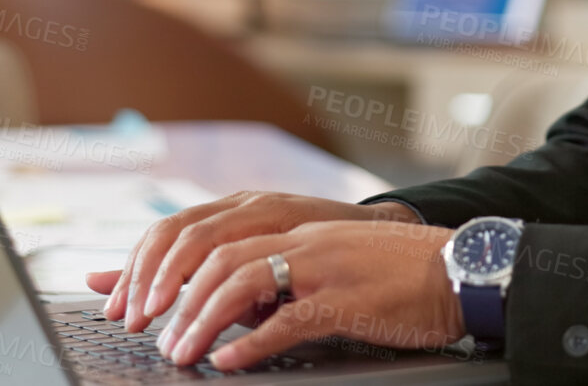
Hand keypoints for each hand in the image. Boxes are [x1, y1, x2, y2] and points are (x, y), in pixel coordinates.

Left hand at [153, 219, 463, 368]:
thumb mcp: (329, 263)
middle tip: (146, 331)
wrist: (458, 268)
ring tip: (179, 352)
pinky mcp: (347, 299)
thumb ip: (282, 277)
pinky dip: (250, 343)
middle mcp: (301, 236)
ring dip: (200, 320)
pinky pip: (288, 320)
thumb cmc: (396, 272)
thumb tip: (231, 313)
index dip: (161, 263)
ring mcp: (324, 265)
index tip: (128, 298)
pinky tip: (229, 362)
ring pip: (242, 282)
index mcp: (293, 225)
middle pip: (214, 254)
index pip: (208, 233)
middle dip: (170, 294)